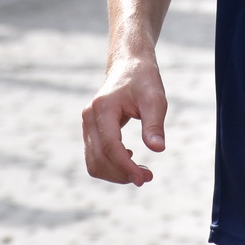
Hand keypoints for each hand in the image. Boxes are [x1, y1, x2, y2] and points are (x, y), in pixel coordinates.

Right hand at [82, 55, 166, 185]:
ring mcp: (87, 124)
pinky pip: (95, 157)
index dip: (125, 166)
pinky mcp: (90, 130)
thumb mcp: (154, 99)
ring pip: (94, 162)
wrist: (129, 65)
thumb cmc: (143, 80)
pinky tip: (130, 158)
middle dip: (122, 174)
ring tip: (141, 172)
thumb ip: (154, 124)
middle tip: (147, 177)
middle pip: (98, 159)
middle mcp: (89, 117)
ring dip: (116, 174)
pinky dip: (111, 166)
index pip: (110, 146)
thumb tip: (158, 149)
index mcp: (103, 108)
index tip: (144, 178)